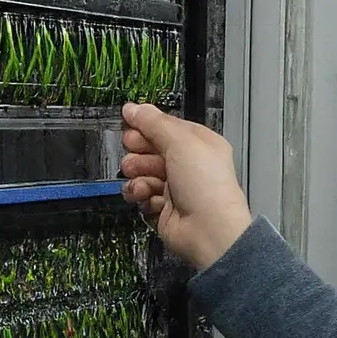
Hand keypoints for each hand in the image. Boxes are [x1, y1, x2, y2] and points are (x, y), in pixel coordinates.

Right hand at [119, 102, 253, 270]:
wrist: (208, 230)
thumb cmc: (203, 181)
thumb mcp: (180, 142)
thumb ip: (153, 123)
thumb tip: (131, 107)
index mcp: (199, 143)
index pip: (167, 127)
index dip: (147, 126)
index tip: (127, 124)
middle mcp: (188, 164)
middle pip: (152, 149)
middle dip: (139, 151)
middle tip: (132, 154)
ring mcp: (176, 187)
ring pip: (144, 172)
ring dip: (138, 174)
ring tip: (140, 180)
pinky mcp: (164, 209)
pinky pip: (143, 195)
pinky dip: (141, 194)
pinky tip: (145, 196)